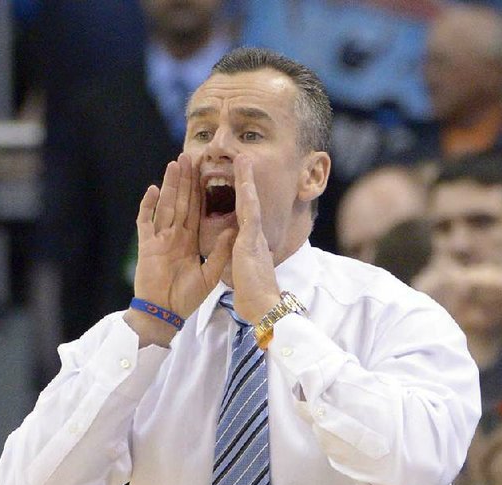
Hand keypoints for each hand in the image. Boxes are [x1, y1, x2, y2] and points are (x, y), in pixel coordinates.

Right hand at [133, 154, 235, 319]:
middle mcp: (175, 236)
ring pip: (166, 206)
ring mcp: (159, 239)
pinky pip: (146, 221)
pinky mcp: (146, 246)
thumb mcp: (210, 274)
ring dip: (169, 185)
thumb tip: (235, 229)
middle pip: (181, 202)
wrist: (164, 314)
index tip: (206, 172)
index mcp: (190, 241)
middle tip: (189, 157)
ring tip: (174, 164)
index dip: (200, 191)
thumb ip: (221, 252)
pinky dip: (148, 206)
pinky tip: (153, 189)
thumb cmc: (186, 298)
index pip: (197, 210)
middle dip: (185, 180)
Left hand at [229, 155, 282, 323]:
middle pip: (247, 205)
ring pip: (249, 202)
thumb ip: (242, 264)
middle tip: (241, 160)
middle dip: (244, 183)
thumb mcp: (245, 277)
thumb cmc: (254, 299)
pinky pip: (249, 209)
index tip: (237, 185)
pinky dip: (246, 190)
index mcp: (250, 247)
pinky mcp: (252, 239)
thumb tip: (239, 260)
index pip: (243, 219)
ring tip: (242, 158)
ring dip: (246, 179)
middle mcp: (254, 239)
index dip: (239, 201)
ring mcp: (254, 237)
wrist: (264, 309)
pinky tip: (243, 173)